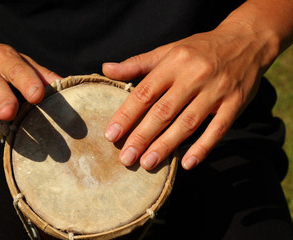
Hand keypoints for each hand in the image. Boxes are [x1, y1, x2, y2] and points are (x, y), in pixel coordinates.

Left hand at [103, 22, 271, 170]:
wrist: (247, 40)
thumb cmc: (200, 48)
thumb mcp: (168, 50)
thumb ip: (137, 63)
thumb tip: (106, 69)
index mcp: (174, 62)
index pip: (145, 92)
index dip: (126, 115)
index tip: (111, 135)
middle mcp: (194, 76)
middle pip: (163, 111)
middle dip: (142, 137)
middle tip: (125, 158)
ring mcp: (216, 91)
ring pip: (187, 123)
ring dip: (166, 145)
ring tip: (147, 164)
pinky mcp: (235, 103)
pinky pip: (218, 129)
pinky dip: (203, 147)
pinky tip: (187, 163)